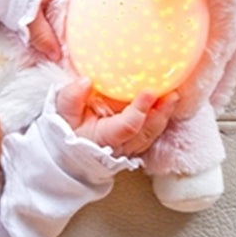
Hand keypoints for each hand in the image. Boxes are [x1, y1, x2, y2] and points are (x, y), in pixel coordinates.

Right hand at [56, 79, 179, 157]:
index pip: (127, 127)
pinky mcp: (134, 143)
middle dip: (161, 113)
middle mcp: (121, 146)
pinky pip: (151, 133)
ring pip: (152, 134)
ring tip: (173, 96)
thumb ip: (71, 99)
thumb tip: (85, 81)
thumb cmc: (66, 133)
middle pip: (146, 132)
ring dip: (164, 115)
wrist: (68, 155)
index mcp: (104, 138)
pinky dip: (161, 119)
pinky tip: (167, 104)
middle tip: (172, 93)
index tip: (149, 92)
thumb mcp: (62, 115)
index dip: (140, 110)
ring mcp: (130, 147)